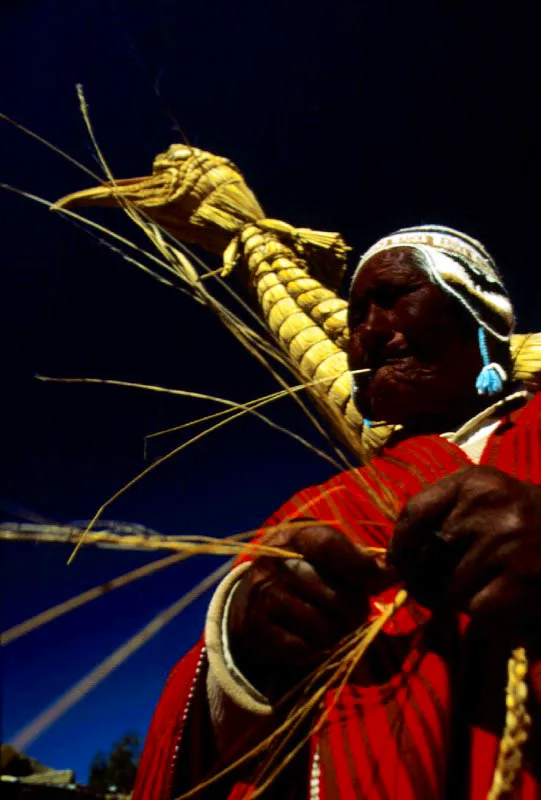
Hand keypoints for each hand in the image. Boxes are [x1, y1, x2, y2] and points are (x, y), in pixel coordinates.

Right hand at [228, 523, 391, 697]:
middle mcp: (273, 562)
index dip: (362, 566)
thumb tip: (393, 573)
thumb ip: (358, 563)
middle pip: (335, 596)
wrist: (249, 604)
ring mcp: (261, 594)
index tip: (384, 580)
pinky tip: (304, 640)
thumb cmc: (301, 576)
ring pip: (321, 627)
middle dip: (353, 613)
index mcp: (293, 537)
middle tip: (349, 614)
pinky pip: (302, 649)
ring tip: (328, 627)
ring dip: (333, 635)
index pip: (329, 545)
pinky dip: (311, 651)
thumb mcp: (325, 558)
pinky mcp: (254, 627)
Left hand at [388, 466, 540, 637]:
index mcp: (473, 482)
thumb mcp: (484, 499)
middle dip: (428, 580)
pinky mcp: (525, 578)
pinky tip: (504, 604)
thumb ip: (440, 516)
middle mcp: (488, 506)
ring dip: (462, 599)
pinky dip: (486, 617)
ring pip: (451, 590)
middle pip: (427, 558)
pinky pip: (478, 612)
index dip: (400, 546)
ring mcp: (508, 542)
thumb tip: (395, 560)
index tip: (400, 564)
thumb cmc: (524, 519)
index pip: (414, 513)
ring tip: (488, 588)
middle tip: (445, 587)